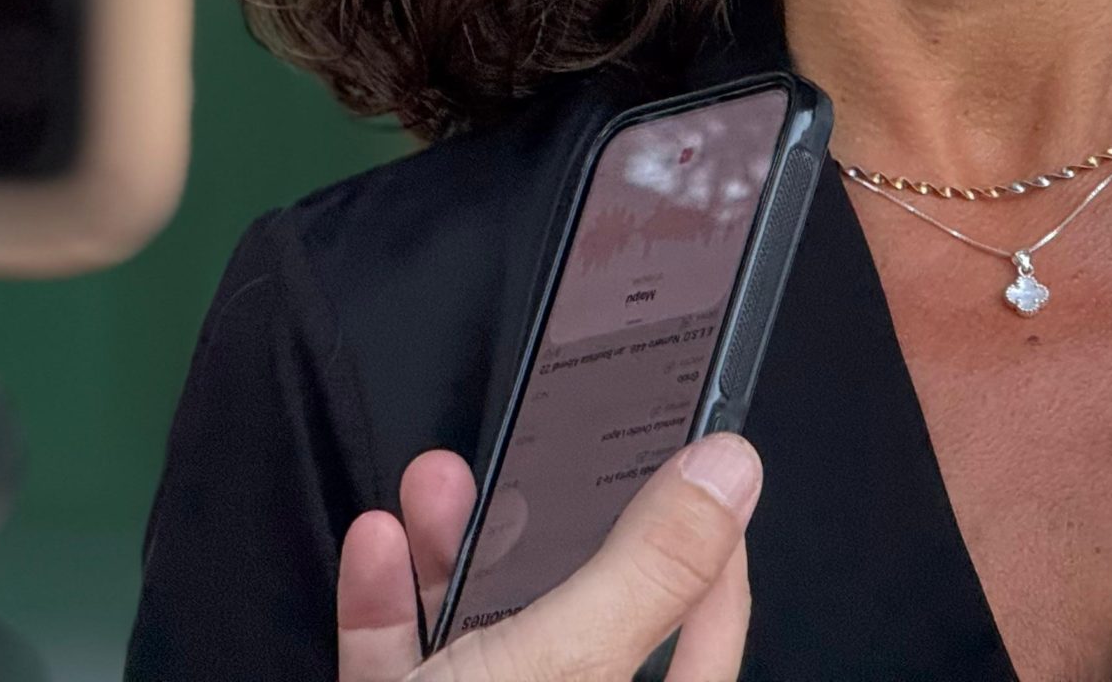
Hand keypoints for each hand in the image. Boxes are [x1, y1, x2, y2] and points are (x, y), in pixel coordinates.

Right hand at [334, 433, 760, 680]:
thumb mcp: (564, 666)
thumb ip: (650, 567)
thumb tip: (734, 471)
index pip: (710, 629)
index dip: (704, 536)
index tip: (682, 456)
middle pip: (589, 621)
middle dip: (549, 526)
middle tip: (536, 452)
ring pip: (491, 639)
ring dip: (454, 554)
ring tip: (433, 485)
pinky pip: (412, 675)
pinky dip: (389, 614)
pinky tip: (377, 548)